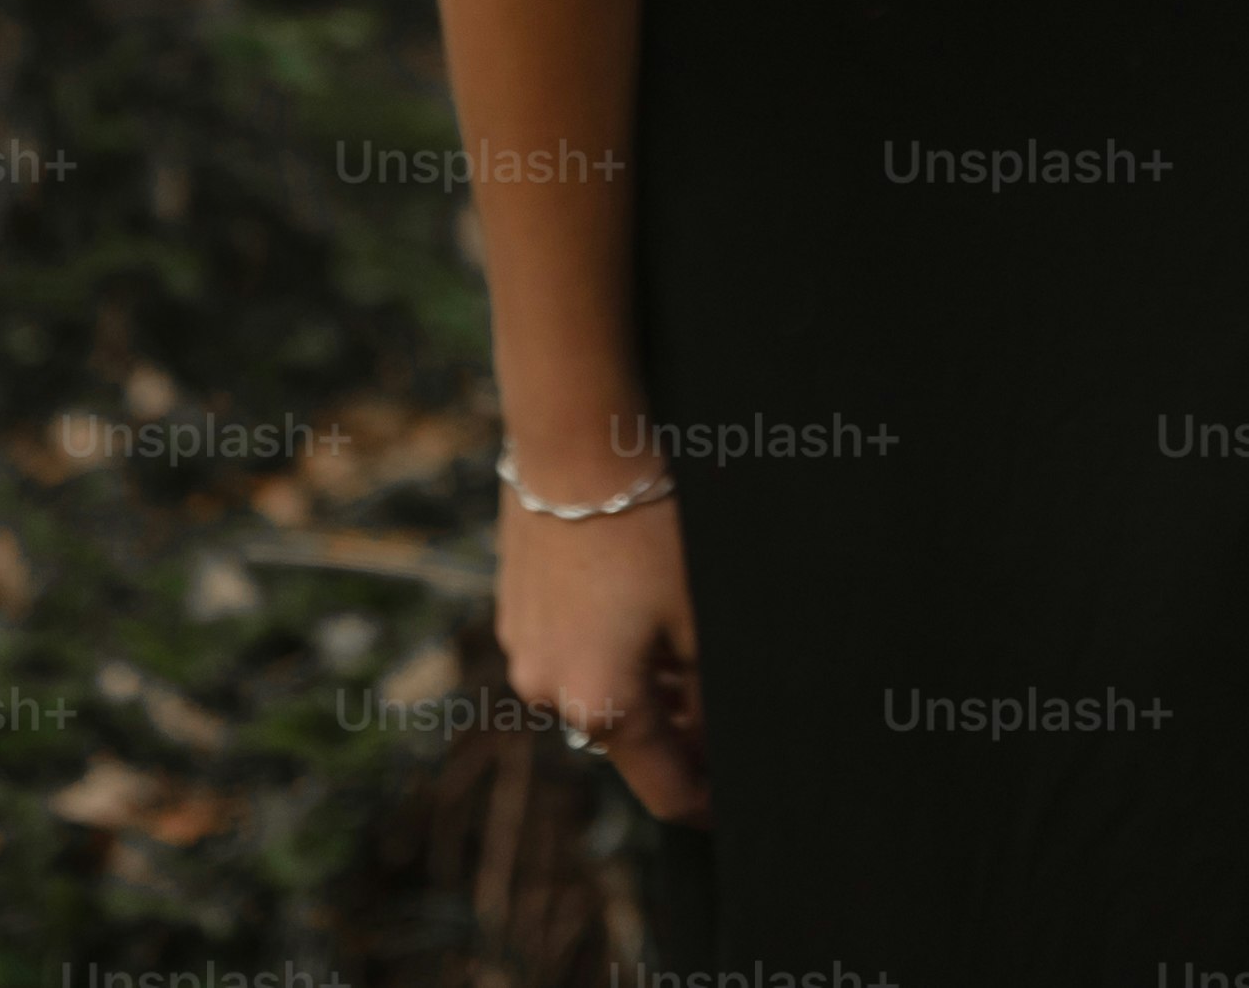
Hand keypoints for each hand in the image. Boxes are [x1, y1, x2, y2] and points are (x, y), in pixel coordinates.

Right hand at [496, 477, 707, 821]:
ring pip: (595, 697)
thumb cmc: (647, 529)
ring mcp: (523, 653)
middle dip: (676, 736)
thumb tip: (715, 742)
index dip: (708, 804)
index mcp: (600, 706)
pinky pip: (567, 657)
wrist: (574, 443)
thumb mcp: (698, 620)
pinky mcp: (514, 615)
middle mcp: (547, 693)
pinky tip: (634, 605)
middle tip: (720, 710)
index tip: (734, 802)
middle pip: (627, 744)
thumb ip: (708, 698)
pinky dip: (604, 653)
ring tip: (683, 644)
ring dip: (641, 690)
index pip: (665, 791)